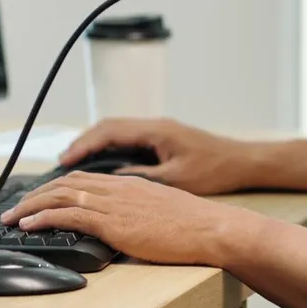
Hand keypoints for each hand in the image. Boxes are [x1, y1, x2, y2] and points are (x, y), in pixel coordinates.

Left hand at [0, 171, 256, 266]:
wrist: (209, 227)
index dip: (58, 185)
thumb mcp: (161, 209)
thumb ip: (139, 210)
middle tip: (17, 205)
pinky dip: (44, 217)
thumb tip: (127, 222)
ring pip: (62, 195)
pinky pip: (69, 214)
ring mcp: (114, 202)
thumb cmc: (193, 223)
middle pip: (67, 183)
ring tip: (13, 215)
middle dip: (37, 193)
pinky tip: (29, 223)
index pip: (84, 179)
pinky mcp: (112, 221)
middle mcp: (117, 187)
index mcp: (129, 183)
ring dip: (32, 205)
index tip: (41, 195)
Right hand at [60, 118, 257, 195]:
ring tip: (74, 163)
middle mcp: (155, 126)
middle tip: (62, 161)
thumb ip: (144, 179)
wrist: (244, 163)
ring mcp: (160, 132)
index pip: (110, 131)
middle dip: (83, 143)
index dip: (84, 145)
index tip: (65, 159)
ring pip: (118, 133)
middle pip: (109, 128)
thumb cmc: (216, 171)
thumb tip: (112, 180)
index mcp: (156, 131)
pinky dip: (111, 149)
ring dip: (96, 145)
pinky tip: (103, 165)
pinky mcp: (164, 141)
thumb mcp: (177, 179)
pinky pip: (129, 140)